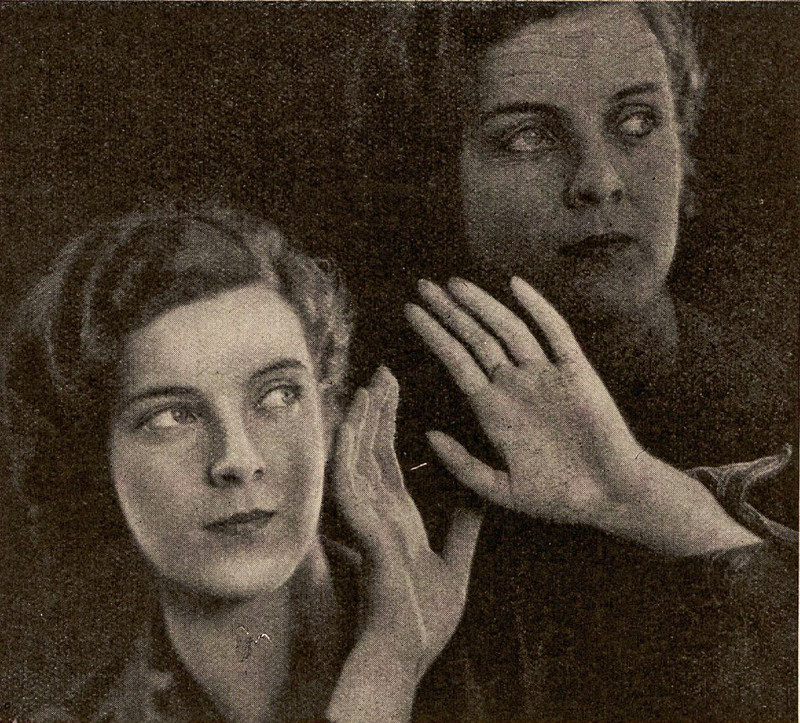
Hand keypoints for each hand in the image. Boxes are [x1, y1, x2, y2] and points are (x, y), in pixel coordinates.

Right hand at [327, 367, 481, 722]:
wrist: (408, 653)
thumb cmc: (424, 617)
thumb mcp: (456, 564)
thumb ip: (463, 528)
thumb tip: (478, 498)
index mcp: (398, 516)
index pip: (390, 458)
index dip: (388, 423)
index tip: (391, 388)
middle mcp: (378, 512)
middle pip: (373, 450)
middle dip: (376, 410)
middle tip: (381, 372)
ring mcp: (368, 521)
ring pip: (359, 461)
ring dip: (361, 423)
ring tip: (368, 386)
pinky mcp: (364, 533)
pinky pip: (351, 488)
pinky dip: (348, 455)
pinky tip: (351, 426)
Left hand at [406, 276, 759, 555]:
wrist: (610, 497)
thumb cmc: (556, 496)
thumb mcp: (501, 489)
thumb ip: (463, 465)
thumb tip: (428, 435)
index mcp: (493, 410)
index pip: (456, 361)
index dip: (433, 335)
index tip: (410, 311)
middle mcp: (515, 386)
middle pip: (476, 338)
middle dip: (449, 312)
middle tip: (423, 285)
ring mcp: (545, 376)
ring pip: (508, 330)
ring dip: (482, 305)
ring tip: (454, 284)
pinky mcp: (577, 372)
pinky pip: (555, 333)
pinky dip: (537, 308)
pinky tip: (516, 286)